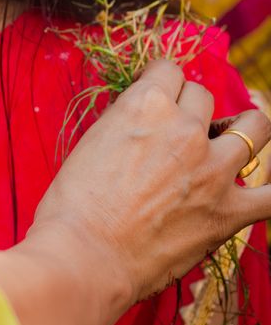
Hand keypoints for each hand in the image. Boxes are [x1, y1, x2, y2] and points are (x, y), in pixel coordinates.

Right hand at [29, 59, 270, 308]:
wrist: (84, 254)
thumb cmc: (73, 203)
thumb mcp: (93, 141)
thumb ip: (126, 124)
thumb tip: (143, 123)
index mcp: (146, 105)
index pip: (169, 70)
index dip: (162, 82)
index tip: (160, 96)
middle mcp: (184, 128)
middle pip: (205, 96)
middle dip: (193, 109)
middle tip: (181, 132)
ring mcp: (213, 169)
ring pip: (255, 127)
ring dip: (243, 131)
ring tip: (231, 143)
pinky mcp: (229, 211)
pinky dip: (269, 191)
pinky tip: (259, 189)